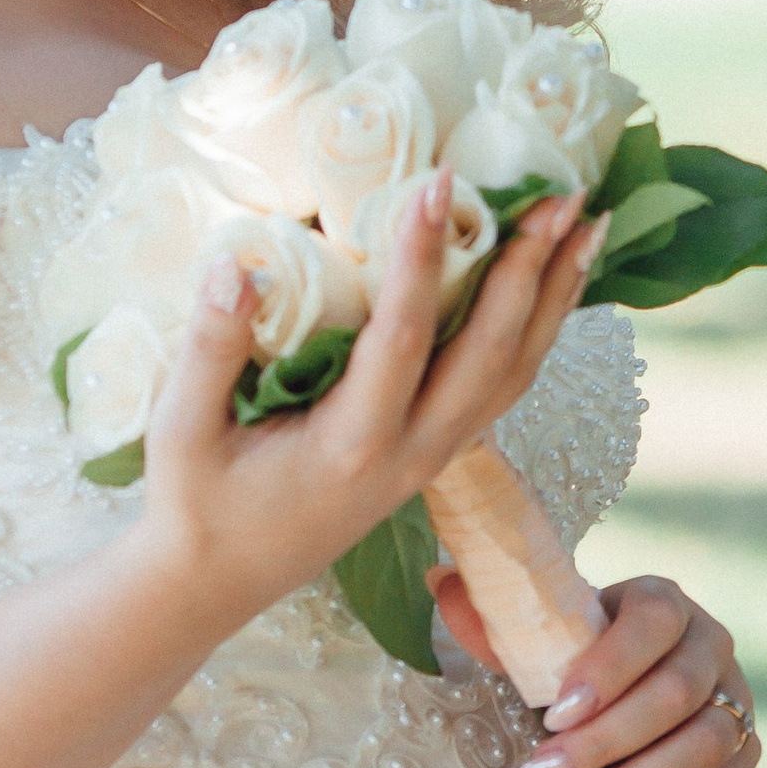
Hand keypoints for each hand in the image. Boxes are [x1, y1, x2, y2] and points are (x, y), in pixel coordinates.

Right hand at [135, 172, 603, 637]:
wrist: (213, 585)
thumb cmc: (193, 505)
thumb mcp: (179, 432)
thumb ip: (208, 348)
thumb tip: (236, 263)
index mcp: (347, 446)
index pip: (401, 339)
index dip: (422, 259)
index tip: (439, 182)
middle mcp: (408, 457)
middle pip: (490, 359)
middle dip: (529, 272)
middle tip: (562, 196)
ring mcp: (429, 461)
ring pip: (513, 377)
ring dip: (553, 299)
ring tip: (587, 225)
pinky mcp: (432, 457)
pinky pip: (502, 390)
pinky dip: (536, 332)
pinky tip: (552, 285)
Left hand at [452, 573, 758, 767]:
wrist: (620, 711)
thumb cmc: (568, 666)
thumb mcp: (535, 641)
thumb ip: (494, 619)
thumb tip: (440, 588)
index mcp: (662, 599)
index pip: (654, 621)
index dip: (609, 667)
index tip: (551, 713)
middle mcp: (710, 643)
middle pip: (677, 693)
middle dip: (605, 742)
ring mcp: (736, 701)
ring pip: (704, 747)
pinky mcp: (743, 756)